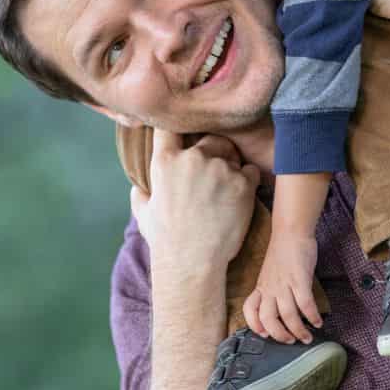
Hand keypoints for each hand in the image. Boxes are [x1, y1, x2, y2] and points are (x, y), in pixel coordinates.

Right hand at [128, 128, 260, 288]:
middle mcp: (192, 159)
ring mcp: (220, 169)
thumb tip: (140, 187)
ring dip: (231, 168)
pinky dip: (247, 181)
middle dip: (214, 151)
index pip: (169, 127)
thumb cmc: (165, 240)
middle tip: (215, 174)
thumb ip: (142, 193)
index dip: (179, 126)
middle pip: (211, 139)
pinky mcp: (243, 184)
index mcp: (165, 162)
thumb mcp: (143, 213)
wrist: (191, 263)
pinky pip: (250, 171)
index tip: (186, 133)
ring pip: (233, 156)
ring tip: (226, 193)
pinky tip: (238, 198)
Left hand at [243, 232, 321, 344]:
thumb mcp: (271, 272)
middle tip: (290, 342)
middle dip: (279, 335)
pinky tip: (318, 322)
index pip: (249, 309)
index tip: (264, 333)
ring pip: (287, 316)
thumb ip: (273, 288)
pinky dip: (312, 317)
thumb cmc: (283, 252)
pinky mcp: (299, 280)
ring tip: (307, 337)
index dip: (254, 324)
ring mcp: (284, 284)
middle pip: (267, 319)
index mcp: (261, 286)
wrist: (291, 232)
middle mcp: (269, 287)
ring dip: (298, 331)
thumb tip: (281, 306)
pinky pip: (305, 304)